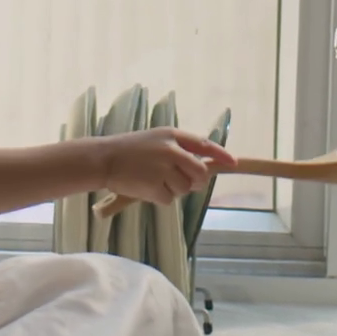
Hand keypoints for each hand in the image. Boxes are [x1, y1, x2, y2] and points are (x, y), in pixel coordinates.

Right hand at [99, 129, 235, 204]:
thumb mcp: (156, 140)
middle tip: (182, 182)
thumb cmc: (129, 150)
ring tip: (153, 180)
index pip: (204, 144)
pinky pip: (169, 199)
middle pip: (199, 173)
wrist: (103, 159)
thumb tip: (202, 167)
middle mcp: (171, 150)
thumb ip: (179, 149)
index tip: (232, 162)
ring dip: (173, 189)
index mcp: (172, 135)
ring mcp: (163, 169)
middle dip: (195, 181)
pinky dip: (159, 198)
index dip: (220, 154)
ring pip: (184, 189)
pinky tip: (145, 187)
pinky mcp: (154, 187)